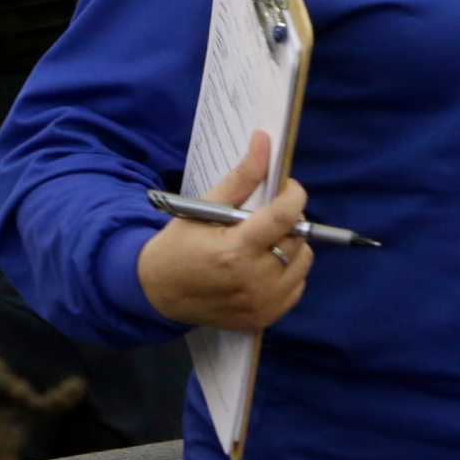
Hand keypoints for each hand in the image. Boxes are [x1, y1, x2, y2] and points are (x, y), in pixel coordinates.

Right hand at [135, 131, 313, 331]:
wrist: (157, 292)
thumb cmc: (178, 245)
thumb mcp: (202, 207)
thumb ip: (240, 177)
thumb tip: (264, 141)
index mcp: (234, 251)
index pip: (284, 217)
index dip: (294, 196)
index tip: (288, 188)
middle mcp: (253, 281)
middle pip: (297, 237)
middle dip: (289, 220)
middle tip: (268, 216)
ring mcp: (261, 304)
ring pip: (303, 261)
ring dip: (292, 245)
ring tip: (265, 241)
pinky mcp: (264, 318)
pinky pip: (297, 286)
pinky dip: (288, 272)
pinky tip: (265, 265)